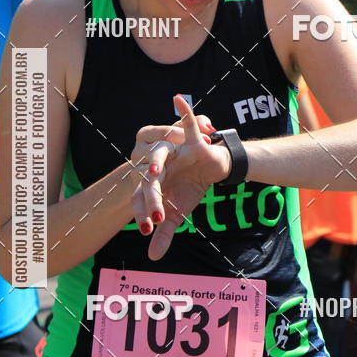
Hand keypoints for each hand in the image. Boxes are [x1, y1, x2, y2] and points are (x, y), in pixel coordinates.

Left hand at [132, 96, 230, 259]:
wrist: (214, 168)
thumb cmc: (190, 187)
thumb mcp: (180, 213)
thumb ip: (164, 233)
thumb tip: (152, 258)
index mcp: (153, 182)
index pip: (142, 197)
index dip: (142, 212)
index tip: (147, 229)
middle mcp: (158, 164)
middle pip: (149, 180)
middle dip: (152, 198)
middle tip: (156, 217)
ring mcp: (173, 150)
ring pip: (161, 154)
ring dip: (157, 162)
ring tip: (155, 174)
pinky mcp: (190, 140)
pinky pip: (185, 122)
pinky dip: (183, 111)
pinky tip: (177, 99)